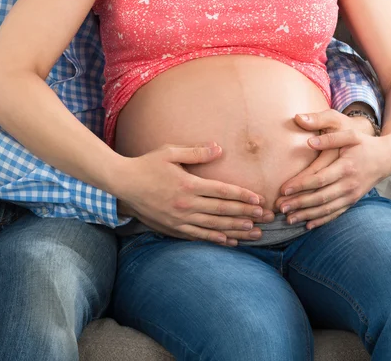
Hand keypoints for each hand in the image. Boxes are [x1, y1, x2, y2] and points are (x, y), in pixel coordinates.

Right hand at [115, 142, 273, 245]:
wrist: (122, 184)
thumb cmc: (147, 164)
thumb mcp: (170, 152)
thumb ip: (197, 152)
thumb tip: (219, 149)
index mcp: (189, 184)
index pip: (223, 191)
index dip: (243, 196)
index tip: (260, 200)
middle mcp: (187, 204)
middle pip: (223, 210)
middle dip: (247, 214)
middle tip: (267, 218)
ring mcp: (180, 218)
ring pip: (214, 226)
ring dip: (236, 229)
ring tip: (255, 233)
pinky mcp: (173, 228)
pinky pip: (198, 236)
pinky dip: (215, 239)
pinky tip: (229, 241)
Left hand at [275, 110, 390, 228]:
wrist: (386, 158)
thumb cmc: (364, 144)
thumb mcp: (350, 135)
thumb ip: (330, 138)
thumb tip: (309, 142)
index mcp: (346, 167)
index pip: (319, 180)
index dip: (300, 186)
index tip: (283, 190)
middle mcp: (349, 184)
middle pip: (320, 198)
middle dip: (299, 204)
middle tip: (280, 208)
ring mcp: (352, 195)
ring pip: (326, 209)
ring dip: (307, 215)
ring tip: (288, 219)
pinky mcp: (352, 201)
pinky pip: (336, 213)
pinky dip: (321, 220)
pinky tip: (307, 225)